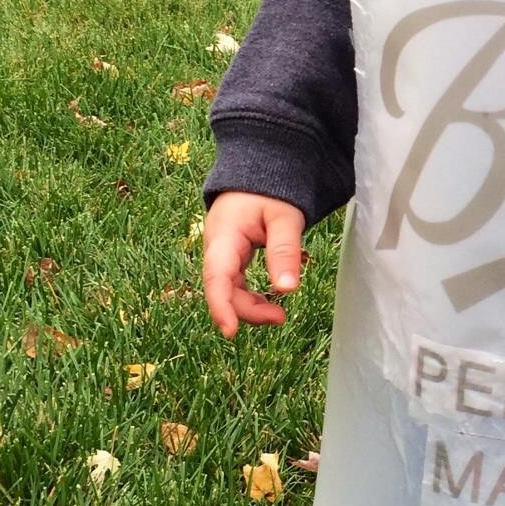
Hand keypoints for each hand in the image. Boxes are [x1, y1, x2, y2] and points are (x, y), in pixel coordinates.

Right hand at [202, 191, 305, 338]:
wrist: (259, 173)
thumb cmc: (270, 191)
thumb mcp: (284, 218)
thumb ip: (284, 251)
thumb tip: (288, 289)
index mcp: (224, 235)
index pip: (217, 277)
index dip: (221, 307)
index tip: (230, 332)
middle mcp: (216, 247)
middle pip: (223, 288)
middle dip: (248, 309)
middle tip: (280, 317)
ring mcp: (221, 253)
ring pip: (229, 288)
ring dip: (250, 305)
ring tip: (278, 314)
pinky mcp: (230, 257)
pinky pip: (235, 283)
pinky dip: (250, 295)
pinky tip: (268, 300)